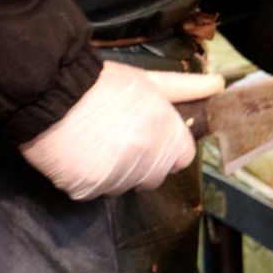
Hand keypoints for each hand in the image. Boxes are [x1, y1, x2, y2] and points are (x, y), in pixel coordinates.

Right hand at [19, 60, 224, 199]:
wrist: (52, 91)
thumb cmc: (103, 83)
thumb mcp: (149, 81)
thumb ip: (186, 88)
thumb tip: (220, 84)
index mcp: (165, 132)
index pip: (183, 157)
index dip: (170, 146)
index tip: (154, 135)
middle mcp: (145, 158)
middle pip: (155, 175)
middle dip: (145, 161)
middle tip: (121, 137)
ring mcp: (116, 177)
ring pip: (126, 185)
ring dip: (117, 171)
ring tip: (98, 143)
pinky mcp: (87, 189)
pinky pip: (97, 191)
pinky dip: (90, 178)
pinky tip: (80, 155)